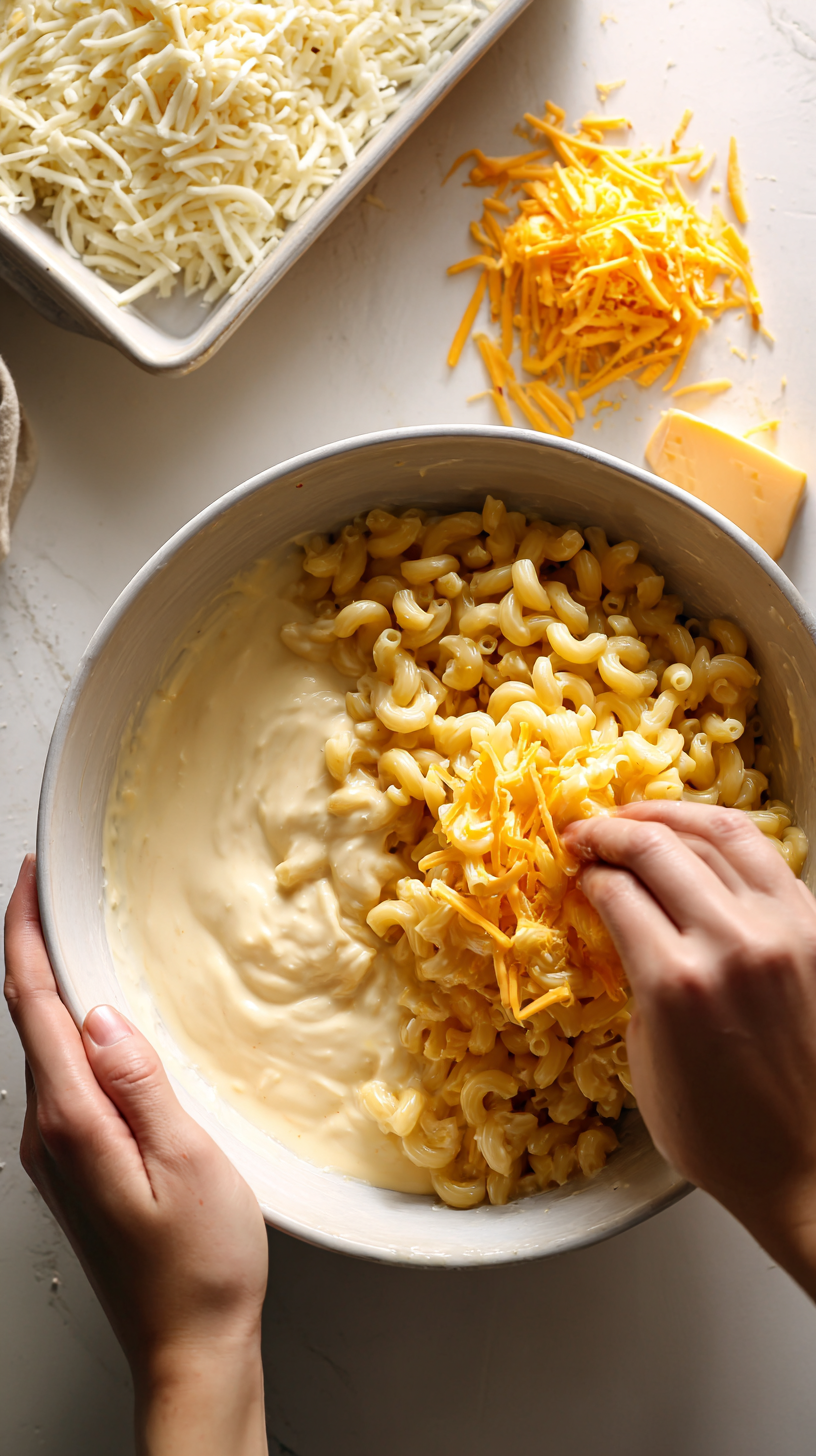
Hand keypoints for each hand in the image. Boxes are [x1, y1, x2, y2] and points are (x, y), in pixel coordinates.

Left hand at [4, 857, 268, 1455]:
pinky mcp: (73, 1168)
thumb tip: (100, 1014)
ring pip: (43, 1050)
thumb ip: (140, 1082)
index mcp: (74, 1124)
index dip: (25, 936)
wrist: (190, 1346)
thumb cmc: (200, 1265)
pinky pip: (61, 1081)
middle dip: (32, 948)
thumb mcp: (188, 1160)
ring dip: (49, 989)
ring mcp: (56, 1156)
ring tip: (71, 937)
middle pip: (27, 1020)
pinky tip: (91, 1022)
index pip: (33, 1007)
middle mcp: (49, 1137)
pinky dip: (65, 1033)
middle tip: (49, 889)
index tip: (28, 879)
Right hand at [562, 803, 815, 1298]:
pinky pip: (767, 856)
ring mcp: (786, 930)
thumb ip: (634, 980)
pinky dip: (725, 836)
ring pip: (720, 833)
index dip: (585, 872)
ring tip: (637, 817)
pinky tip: (700, 837)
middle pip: (657, 847)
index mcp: (677, 982)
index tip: (570, 868)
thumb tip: (619, 925)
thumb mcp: (646, 1058)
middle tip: (586, 833)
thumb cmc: (718, 1136)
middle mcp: (733, 942)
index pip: (616, 891)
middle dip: (610, 832)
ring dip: (668, 815)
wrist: (810, 1169)